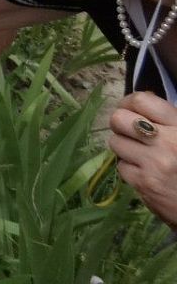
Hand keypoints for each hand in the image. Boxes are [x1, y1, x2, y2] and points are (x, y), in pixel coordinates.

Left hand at [109, 91, 176, 226]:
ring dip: (124, 146)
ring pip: (115, 142)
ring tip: (140, 153)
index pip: (142, 101)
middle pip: (119, 119)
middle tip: (129, 131)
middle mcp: (166, 142)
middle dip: (120, 124)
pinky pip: (121, 167)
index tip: (131, 108)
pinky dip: (129, 168)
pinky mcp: (144, 184)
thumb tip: (140, 104)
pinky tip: (144, 171)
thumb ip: (169, 120)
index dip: (129, 102)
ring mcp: (153, 164)